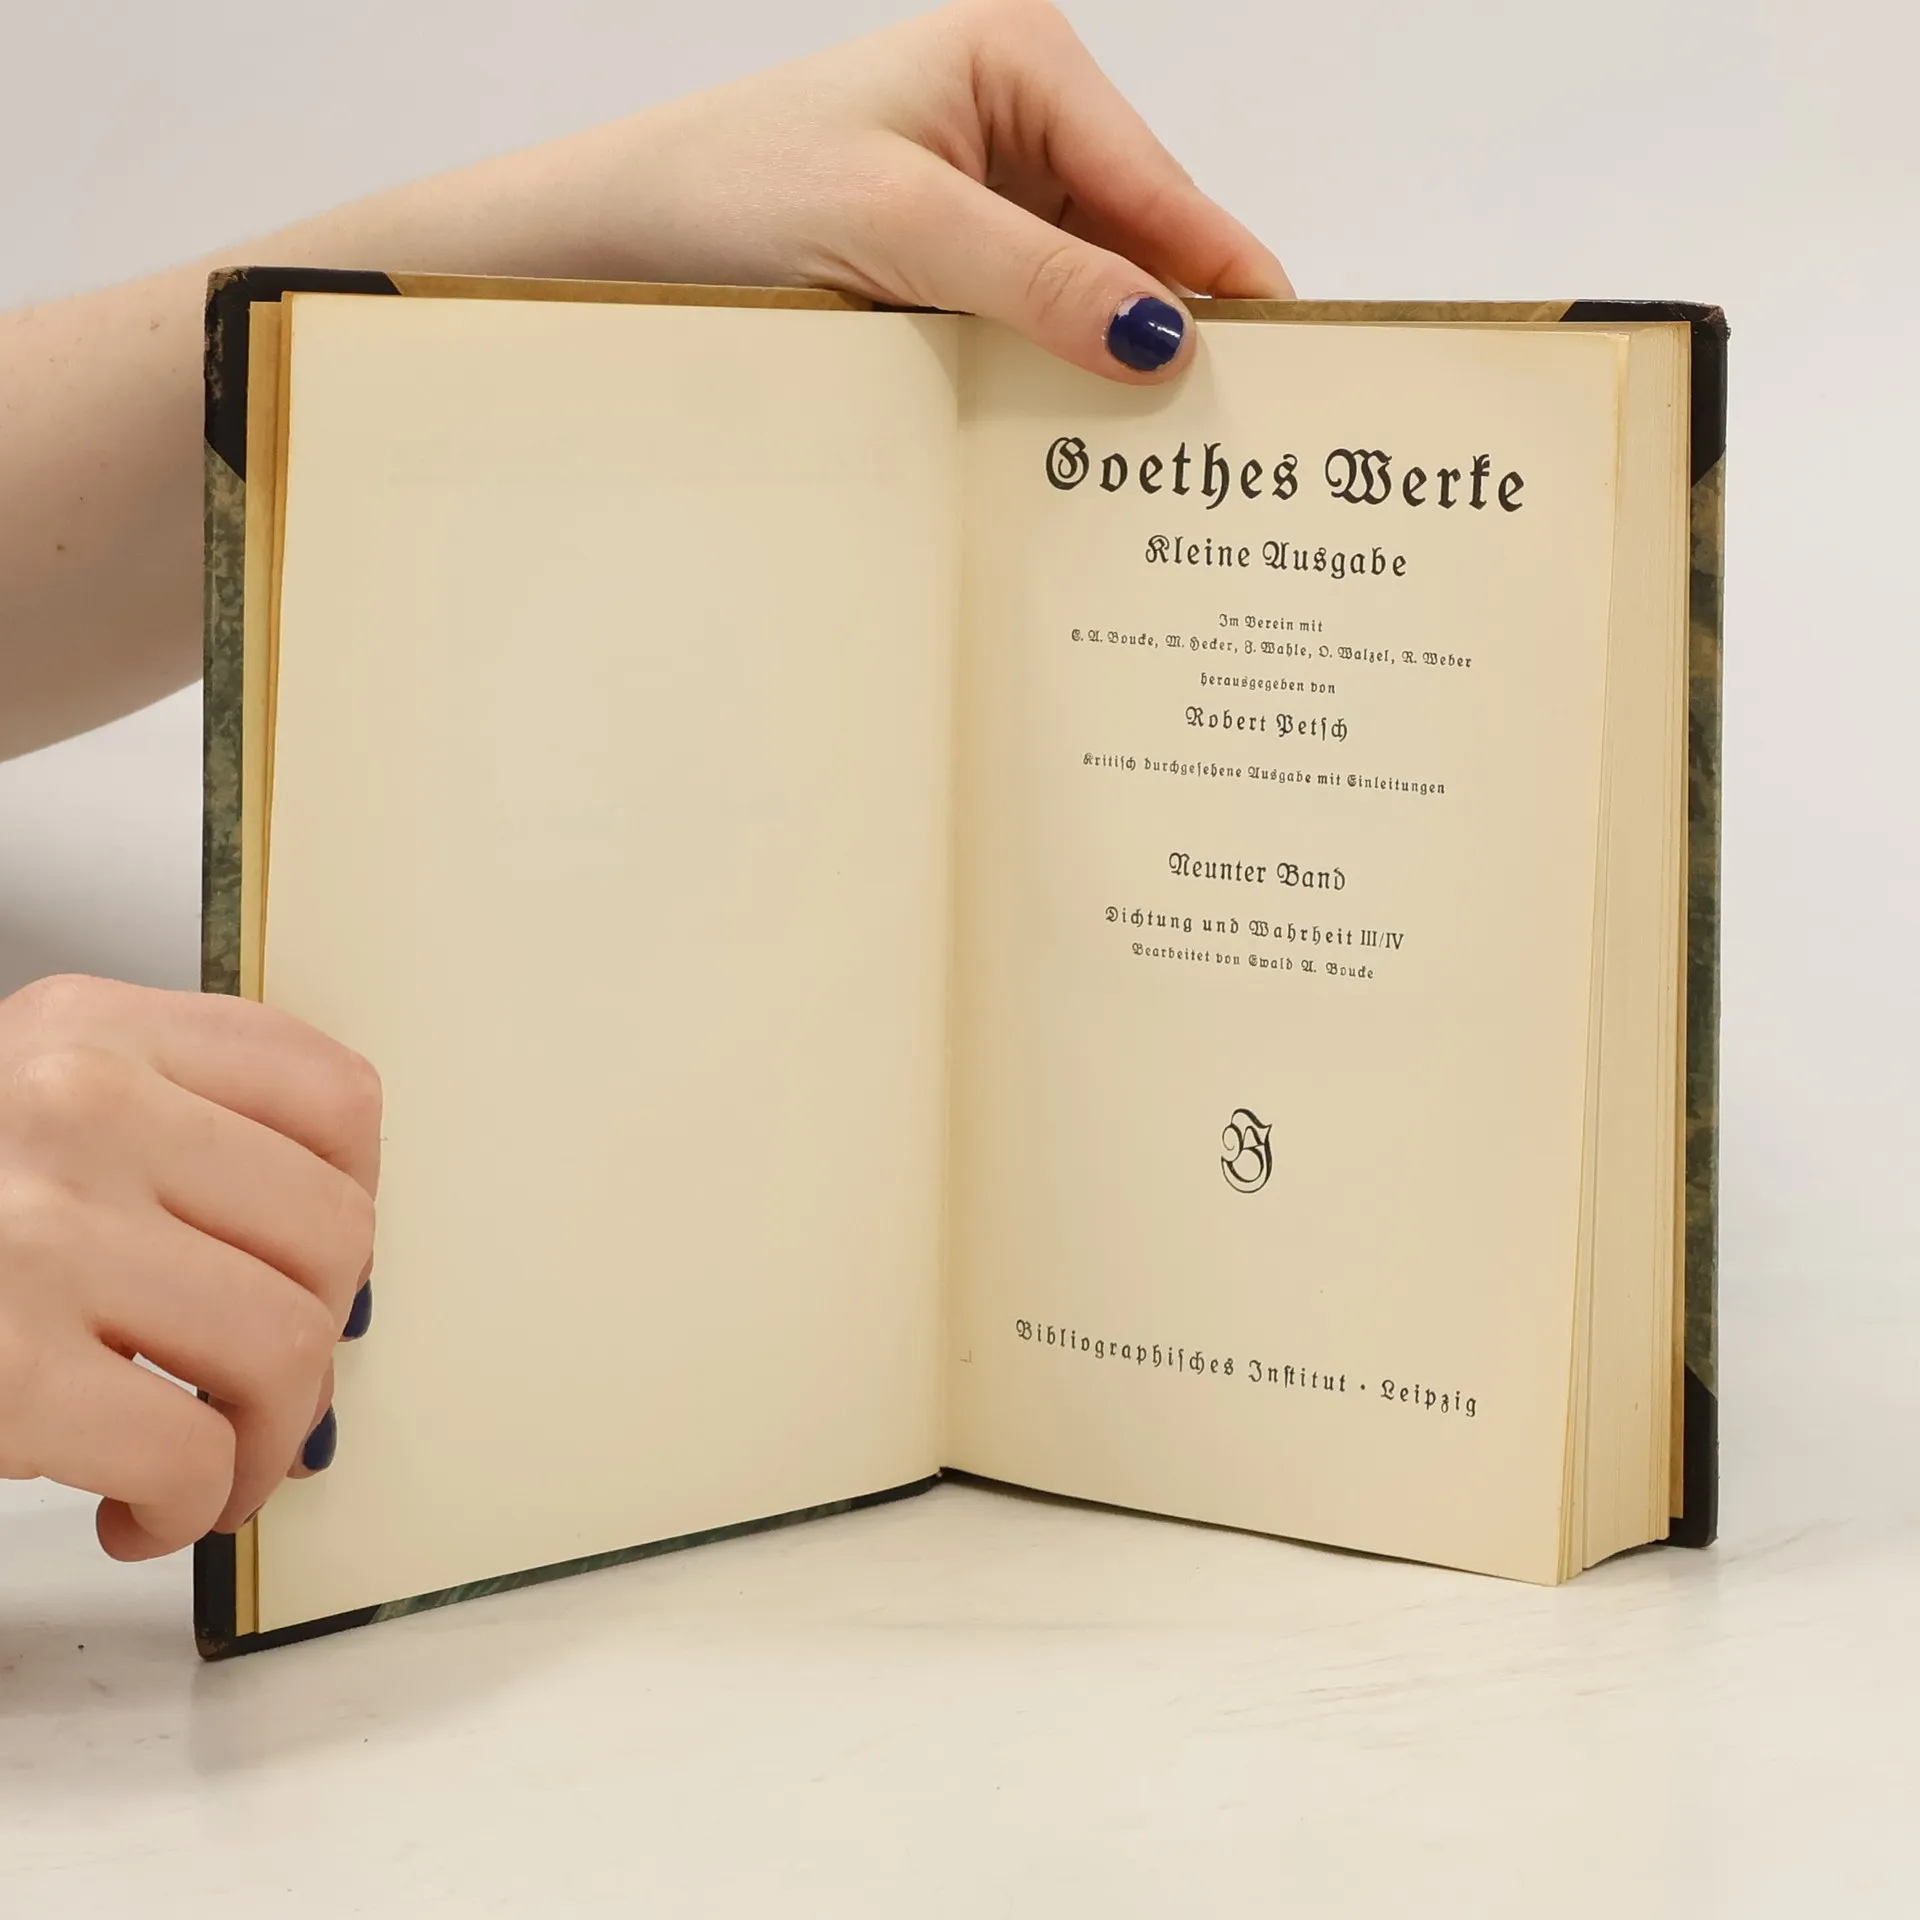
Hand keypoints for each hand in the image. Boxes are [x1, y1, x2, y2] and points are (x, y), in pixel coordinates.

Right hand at [0, 976, 378, 1557]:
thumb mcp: (19, 1108)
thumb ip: (162, 1130)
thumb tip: (339, 1264)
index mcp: (87, 1030)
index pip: (334, 1095)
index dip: (355, 1205)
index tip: (316, 1269)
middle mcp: (73, 1106)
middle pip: (335, 1233)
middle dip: (315, 1344)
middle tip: (257, 1398)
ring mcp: (35, 1232)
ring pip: (289, 1345)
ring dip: (263, 1441)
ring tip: (206, 1465)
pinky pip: (193, 1452)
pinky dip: (192, 1508)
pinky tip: (141, 1512)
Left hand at [534, 0, 1291, 379]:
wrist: (612, 238)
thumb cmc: (728, 189)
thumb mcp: (898, 228)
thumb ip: (1038, 280)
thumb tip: (1163, 338)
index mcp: (1022, 61)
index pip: (1160, 186)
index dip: (1228, 278)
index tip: (1297, 361)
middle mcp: (1015, 118)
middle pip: (1137, 240)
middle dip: (1171, 332)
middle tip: (1227, 438)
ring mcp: (983, 191)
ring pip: (1088, 291)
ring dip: (1107, 365)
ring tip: (1157, 457)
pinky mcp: (948, 257)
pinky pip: (1032, 320)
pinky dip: (1052, 374)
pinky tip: (1071, 435)